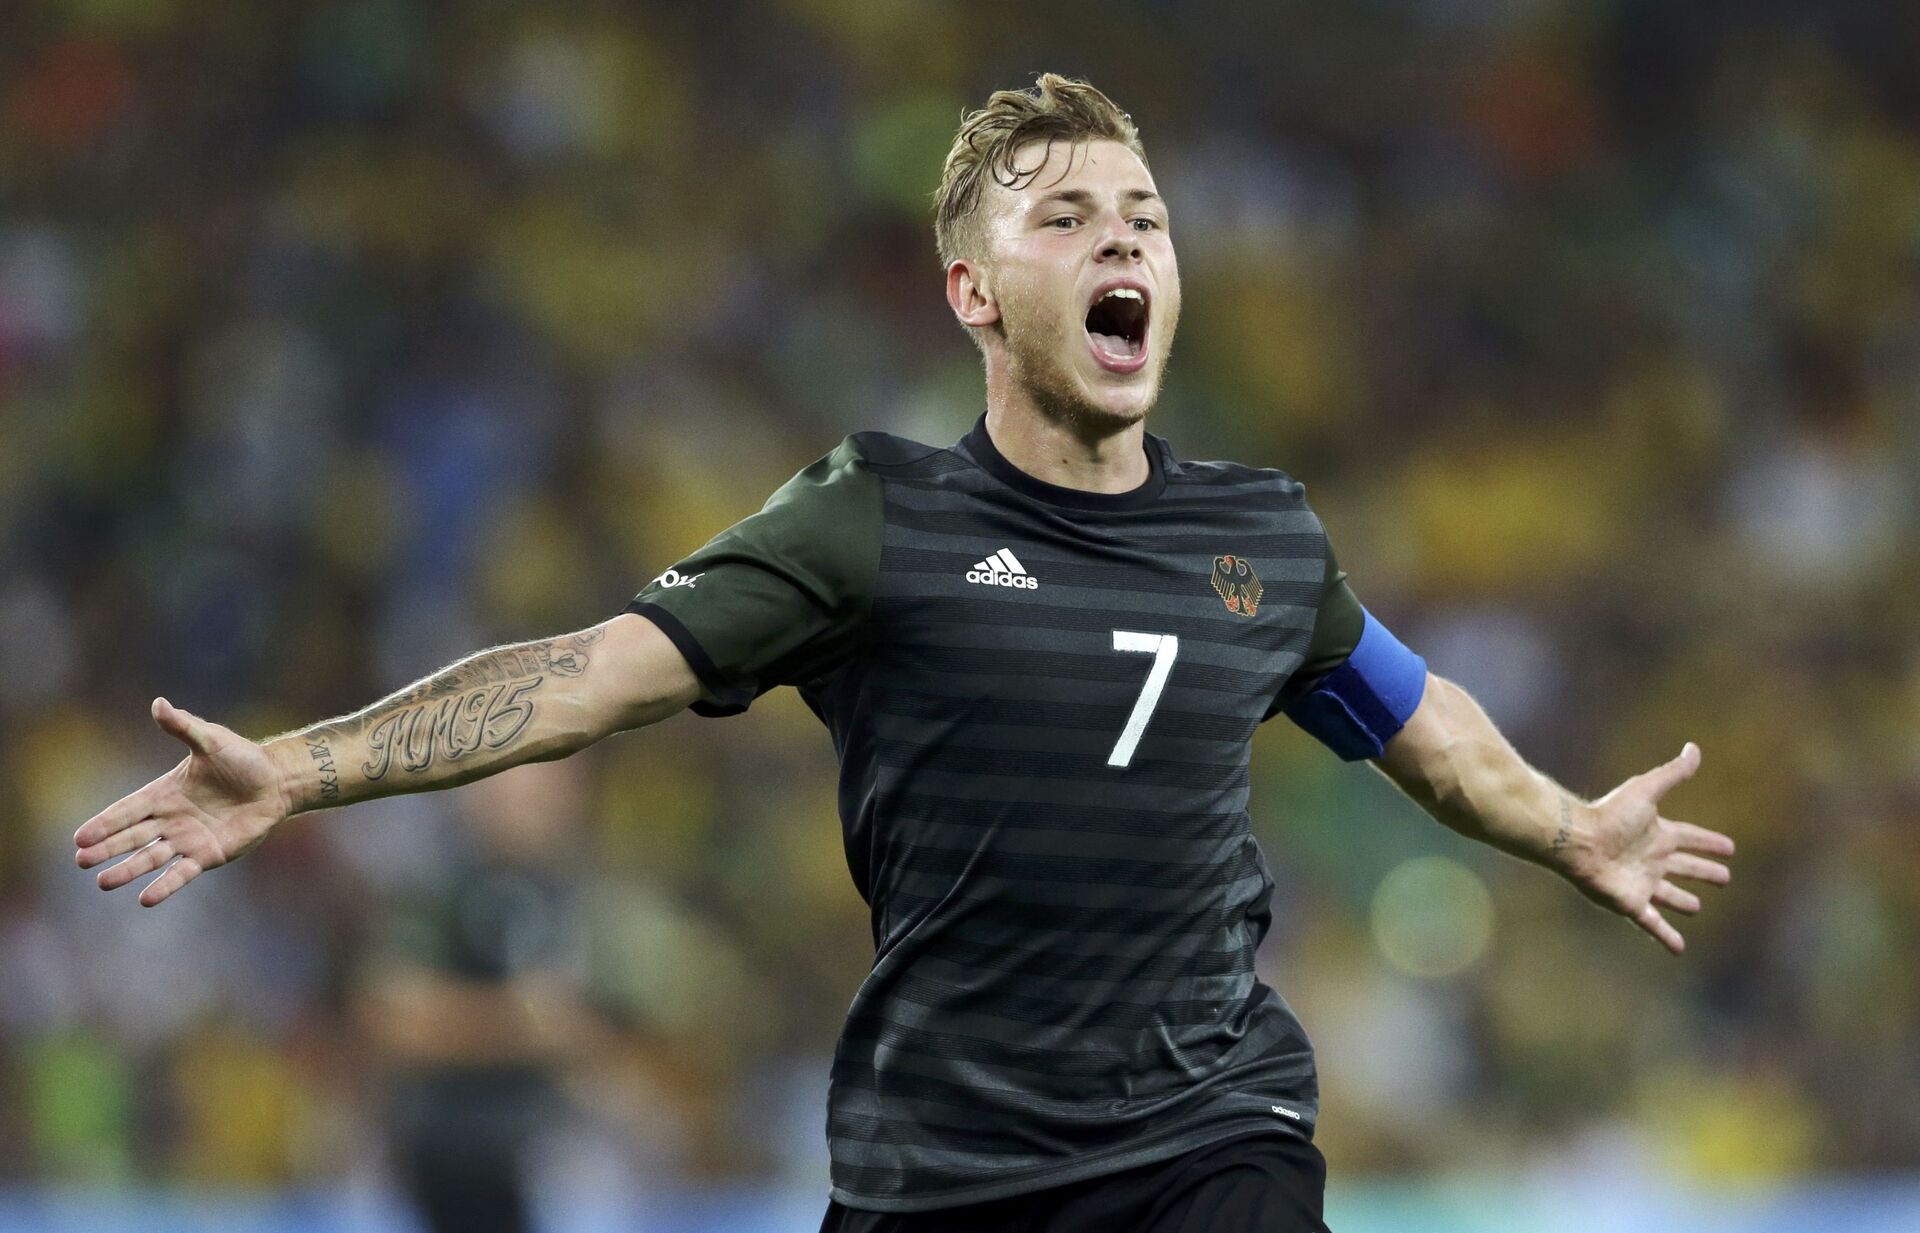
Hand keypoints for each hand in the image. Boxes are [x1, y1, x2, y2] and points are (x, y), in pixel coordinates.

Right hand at [73, 698, 290, 906]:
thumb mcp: (211, 740)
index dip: (104, 823)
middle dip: (106, 849)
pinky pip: (181, 873)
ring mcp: (187, 839)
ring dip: (127, 870)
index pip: (126, 810)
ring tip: (103, 882)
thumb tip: (159, 703)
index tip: (79, 837)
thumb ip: (184, 727)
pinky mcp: (208, 855)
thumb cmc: (242, 758)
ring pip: (150, 857)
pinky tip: (146, 899)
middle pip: (131, 837)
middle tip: (82, 860)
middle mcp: (170, 819)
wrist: (277, 782)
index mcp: (164, 793)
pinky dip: (165, 886)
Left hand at [1564, 743, 1733, 954]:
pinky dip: (1667, 936)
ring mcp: (1642, 882)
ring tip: (1696, 907)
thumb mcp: (1647, 790)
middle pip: (1685, 867)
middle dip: (1704, 871)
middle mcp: (1652, 859)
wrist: (1578, 839)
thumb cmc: (1610, 813)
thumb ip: (1672, 773)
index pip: (1692, 838)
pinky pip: (1653, 923)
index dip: (1710, 842)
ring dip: (1683, 902)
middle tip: (1725, 877)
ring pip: (1670, 895)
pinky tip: (1679, 949)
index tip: (1730, 847)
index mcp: (1658, 834)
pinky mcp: (1631, 903)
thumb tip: (1693, 748)